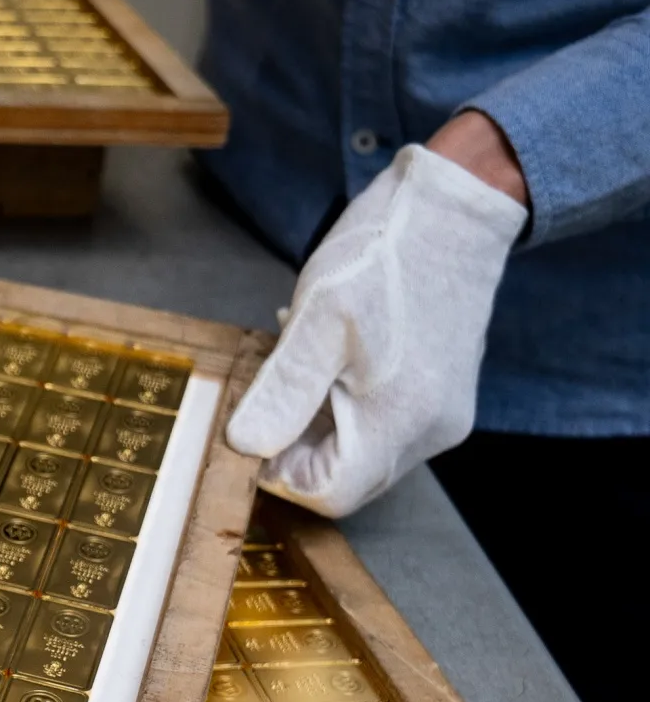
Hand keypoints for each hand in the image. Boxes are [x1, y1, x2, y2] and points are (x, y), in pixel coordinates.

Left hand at [225, 130, 528, 517]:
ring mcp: (440, 415)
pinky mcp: (441, 396)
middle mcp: (428, 433)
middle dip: (296, 443)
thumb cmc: (386, 256)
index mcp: (398, 421)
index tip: (256, 425)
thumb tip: (245, 446)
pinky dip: (344, 403)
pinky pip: (380, 423)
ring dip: (317, 420)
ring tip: (307, 360)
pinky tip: (332, 357)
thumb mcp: (316, 321)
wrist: (456, 208)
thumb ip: (282, 391)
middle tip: (276, 383)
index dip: (279, 472)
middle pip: (345, 477)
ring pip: (360, 451)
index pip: (328, 494)